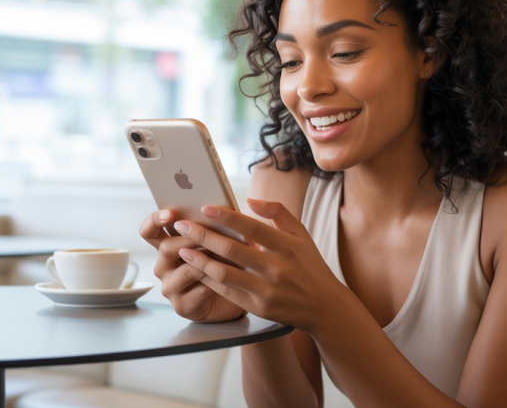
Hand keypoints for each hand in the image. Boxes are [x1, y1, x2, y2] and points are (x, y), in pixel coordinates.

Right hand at [138, 210, 245, 322]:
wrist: (236, 295)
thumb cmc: (225, 264)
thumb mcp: (216, 240)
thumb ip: (209, 226)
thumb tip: (216, 209)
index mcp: (167, 247)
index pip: (148, 231)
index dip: (154, 220)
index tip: (169, 213)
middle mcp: (164, 267)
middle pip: (166, 248)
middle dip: (191, 239)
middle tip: (211, 234)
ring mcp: (170, 287)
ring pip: (186, 270)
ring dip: (210, 261)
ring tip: (228, 254)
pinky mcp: (182, 306)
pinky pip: (199, 290)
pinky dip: (217, 281)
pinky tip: (230, 276)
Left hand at [173, 198, 348, 332]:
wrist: (324, 307)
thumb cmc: (309, 266)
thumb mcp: (301, 234)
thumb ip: (277, 213)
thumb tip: (250, 199)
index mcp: (286, 246)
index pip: (251, 227)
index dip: (226, 217)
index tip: (205, 208)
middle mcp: (276, 268)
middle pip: (231, 250)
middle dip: (202, 235)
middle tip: (183, 225)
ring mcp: (266, 290)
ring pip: (224, 273)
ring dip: (199, 260)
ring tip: (182, 249)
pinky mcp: (258, 307)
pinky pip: (226, 292)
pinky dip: (208, 279)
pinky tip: (196, 269)